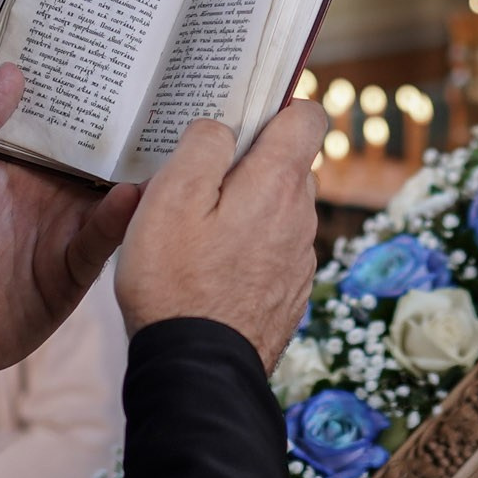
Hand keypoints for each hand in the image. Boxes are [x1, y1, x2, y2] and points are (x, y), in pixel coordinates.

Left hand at [0, 65, 142, 381]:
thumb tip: (14, 71)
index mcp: (14, 160)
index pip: (59, 117)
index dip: (87, 89)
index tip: (121, 53)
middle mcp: (45, 190)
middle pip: (97, 152)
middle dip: (132, 126)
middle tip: (170, 90)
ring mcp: (61, 230)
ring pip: (112, 194)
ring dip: (139, 171)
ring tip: (172, 139)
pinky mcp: (69, 272)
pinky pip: (101, 242)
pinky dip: (120, 219)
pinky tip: (132, 196)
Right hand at [113, 100, 330, 365]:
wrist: (196, 372)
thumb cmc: (174, 283)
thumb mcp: (169, 199)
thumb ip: (201, 147)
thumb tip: (220, 126)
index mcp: (277, 184)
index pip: (308, 116)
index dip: (278, 105)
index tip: (243, 114)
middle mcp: (300, 218)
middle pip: (289, 164)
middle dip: (252, 160)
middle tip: (200, 176)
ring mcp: (298, 259)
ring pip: (280, 209)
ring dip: (248, 206)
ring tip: (197, 227)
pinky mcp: (289, 293)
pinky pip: (274, 249)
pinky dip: (250, 245)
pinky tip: (209, 266)